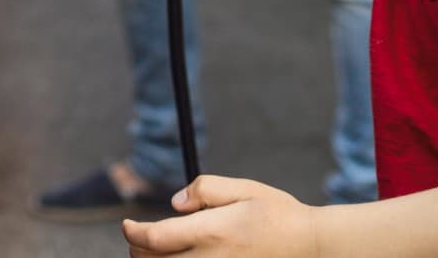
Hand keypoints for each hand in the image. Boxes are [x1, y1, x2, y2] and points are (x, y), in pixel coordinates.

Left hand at [122, 175, 318, 257]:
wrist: (310, 247)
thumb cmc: (277, 214)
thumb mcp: (243, 188)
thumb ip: (205, 189)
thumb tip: (174, 204)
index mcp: (213, 232)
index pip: (154, 239)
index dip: (132, 233)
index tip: (127, 224)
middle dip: (137, 250)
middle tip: (137, 237)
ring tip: (155, 250)